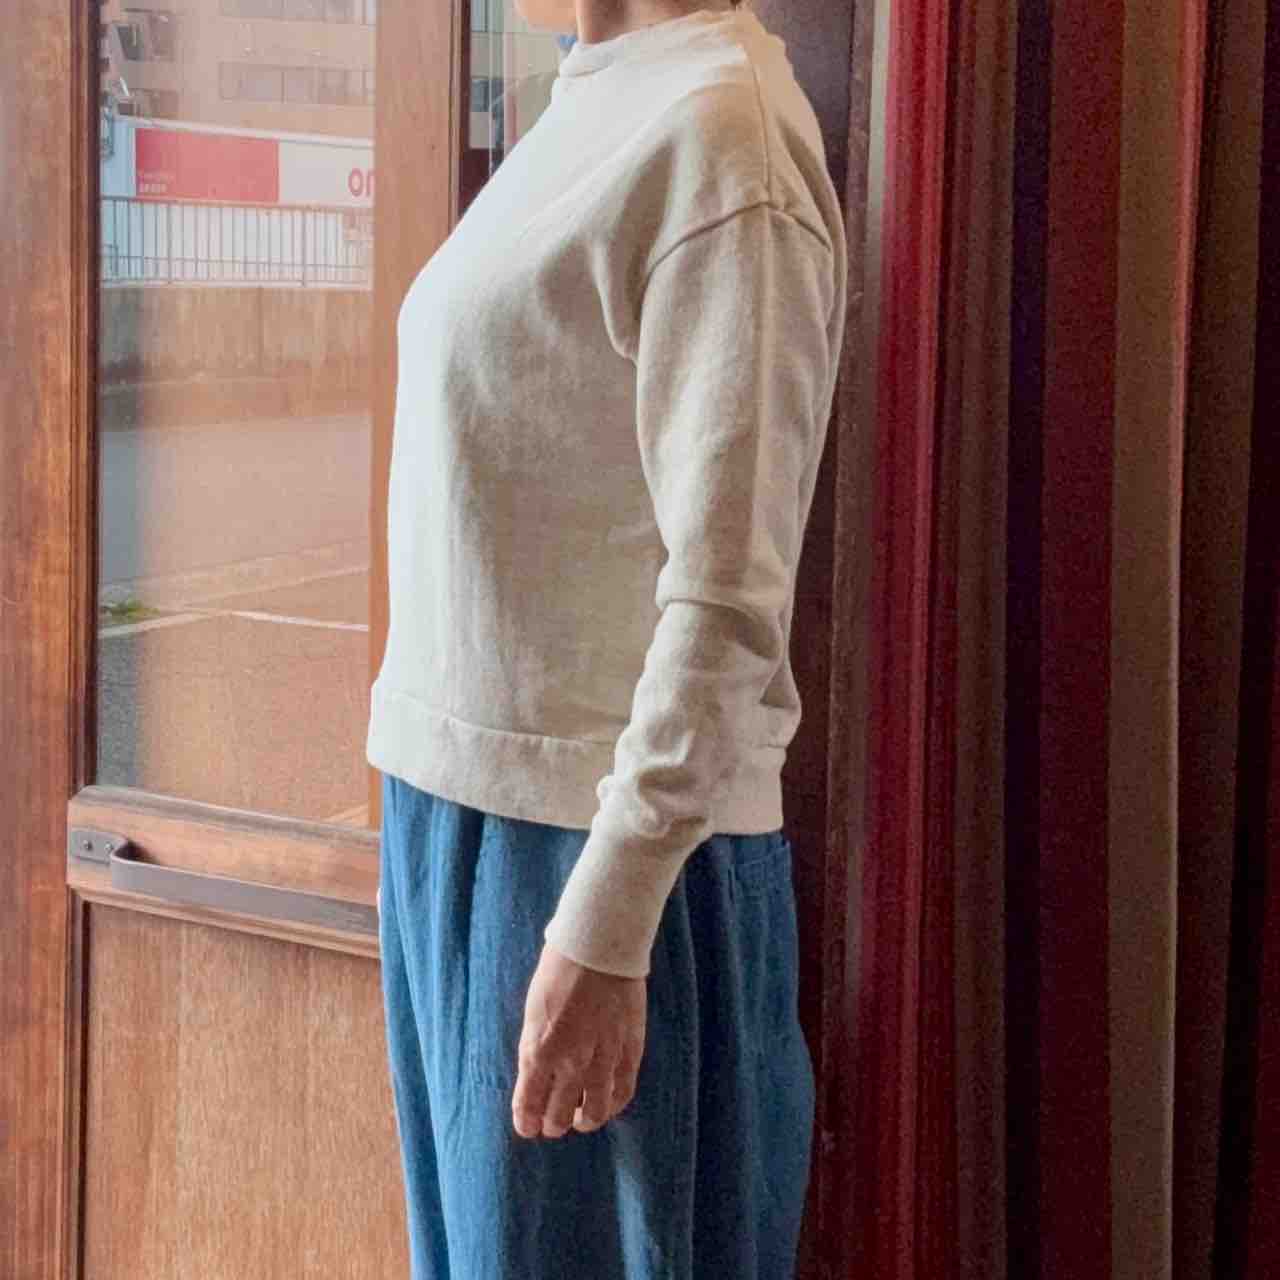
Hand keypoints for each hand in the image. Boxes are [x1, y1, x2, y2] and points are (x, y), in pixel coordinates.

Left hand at [511, 939, 646, 1138]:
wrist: (599, 947)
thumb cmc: (558, 972)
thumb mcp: (532, 1013)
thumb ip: (535, 1049)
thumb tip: (537, 1076)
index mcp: (538, 1052)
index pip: (528, 1106)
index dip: (527, 1122)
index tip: (528, 1126)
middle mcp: (570, 1063)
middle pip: (559, 1116)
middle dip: (552, 1124)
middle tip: (552, 1122)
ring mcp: (603, 1059)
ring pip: (595, 1112)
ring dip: (584, 1121)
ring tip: (582, 1118)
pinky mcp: (630, 1051)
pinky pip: (622, 1092)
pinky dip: (613, 1105)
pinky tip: (607, 1104)